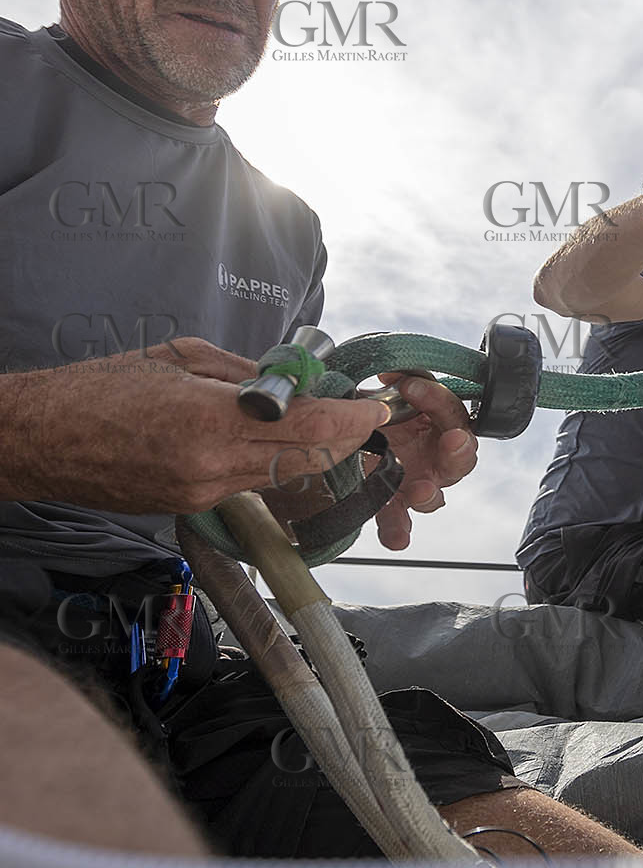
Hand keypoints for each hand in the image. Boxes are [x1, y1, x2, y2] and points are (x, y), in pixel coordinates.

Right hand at [1, 337, 393, 514]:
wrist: (42, 441)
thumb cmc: (99, 390)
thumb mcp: (180, 359)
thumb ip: (242, 373)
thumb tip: (289, 380)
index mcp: (208, 421)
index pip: (305, 427)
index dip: (350, 420)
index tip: (375, 408)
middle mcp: (211, 467)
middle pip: (304, 462)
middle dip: (344, 442)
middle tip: (365, 420)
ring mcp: (201, 495)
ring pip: (281, 479)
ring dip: (312, 455)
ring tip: (330, 426)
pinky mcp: (191, 508)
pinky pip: (248, 487)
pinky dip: (273, 466)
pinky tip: (278, 444)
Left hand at [363, 372, 477, 550]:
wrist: (345, 436)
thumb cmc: (375, 413)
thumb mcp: (385, 392)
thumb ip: (394, 382)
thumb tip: (392, 371)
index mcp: (439, 426)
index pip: (452, 413)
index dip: (437, 399)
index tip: (410, 386)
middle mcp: (434, 458)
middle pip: (461, 458)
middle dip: (458, 449)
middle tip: (453, 440)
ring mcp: (417, 484)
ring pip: (436, 495)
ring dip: (430, 493)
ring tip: (420, 491)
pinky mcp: (394, 506)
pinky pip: (399, 522)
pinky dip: (398, 531)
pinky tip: (396, 539)